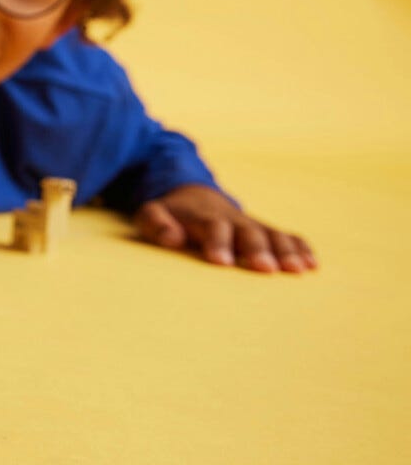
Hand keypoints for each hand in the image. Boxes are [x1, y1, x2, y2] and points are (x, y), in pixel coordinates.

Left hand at [134, 184, 316, 273]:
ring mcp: (251, 224)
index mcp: (204, 216)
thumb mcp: (152, 214)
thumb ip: (156, 223)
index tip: (221, 262)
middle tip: (264, 269)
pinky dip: (300, 247)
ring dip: (286, 251)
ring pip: (272, 234)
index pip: (213, 227)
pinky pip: (287, 236)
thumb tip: (171, 239)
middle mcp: (232, 219)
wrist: (193, 195)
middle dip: (256, 249)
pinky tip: (312, 264)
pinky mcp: (265, 230)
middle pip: (248, 232)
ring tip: (298, 269)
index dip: (217, 242)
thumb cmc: (170, 214)